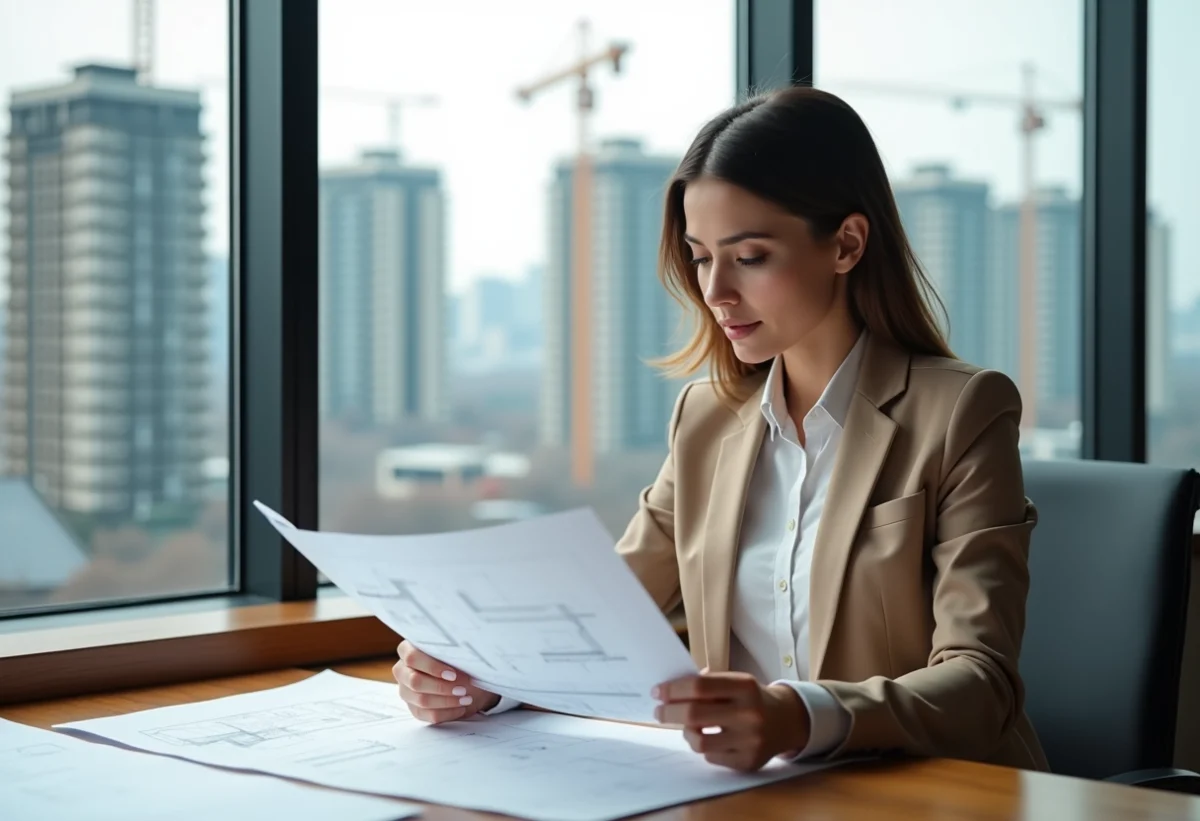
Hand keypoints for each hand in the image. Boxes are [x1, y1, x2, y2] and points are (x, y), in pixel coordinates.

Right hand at [393, 640, 500, 723]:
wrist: (465, 679)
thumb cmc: (459, 660)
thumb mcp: (456, 653)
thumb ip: (452, 652)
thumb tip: (462, 654)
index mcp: (408, 650)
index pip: (412, 657)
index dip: (432, 667)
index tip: (452, 674)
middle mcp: (402, 671)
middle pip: (415, 681)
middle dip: (441, 687)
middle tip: (462, 688)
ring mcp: (406, 691)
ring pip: (422, 700)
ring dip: (447, 701)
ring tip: (465, 698)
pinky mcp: (414, 709)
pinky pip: (428, 715)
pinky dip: (448, 713)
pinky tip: (461, 708)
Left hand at [652, 671, 810, 771]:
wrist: (786, 720)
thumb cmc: (751, 698)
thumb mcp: (735, 682)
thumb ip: (706, 683)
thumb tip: (669, 690)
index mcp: (744, 687)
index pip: (698, 687)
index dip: (673, 689)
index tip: (658, 692)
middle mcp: (749, 713)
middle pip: (694, 714)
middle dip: (669, 712)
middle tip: (659, 711)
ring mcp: (750, 740)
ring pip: (699, 741)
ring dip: (686, 733)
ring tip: (687, 727)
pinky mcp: (748, 762)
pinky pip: (711, 757)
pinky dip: (704, 748)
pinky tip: (711, 739)